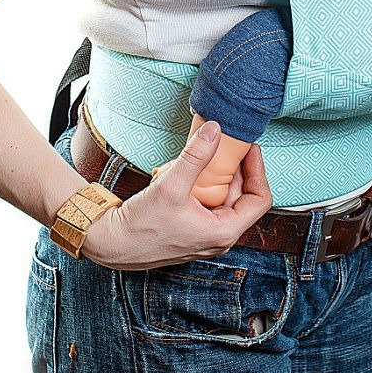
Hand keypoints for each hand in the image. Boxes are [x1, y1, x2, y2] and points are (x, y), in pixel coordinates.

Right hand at [80, 123, 271, 270]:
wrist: (112, 243)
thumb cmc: (141, 225)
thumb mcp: (171, 185)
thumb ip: (196, 156)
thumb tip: (216, 129)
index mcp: (223, 232)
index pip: (259, 199)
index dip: (258, 170)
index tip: (250, 148)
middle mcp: (219, 237)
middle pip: (242, 196)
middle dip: (234, 168)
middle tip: (225, 144)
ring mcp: (205, 234)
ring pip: (223, 197)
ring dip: (213, 175)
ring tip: (195, 159)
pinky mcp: (192, 229)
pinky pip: (206, 201)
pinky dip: (199, 184)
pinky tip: (177, 174)